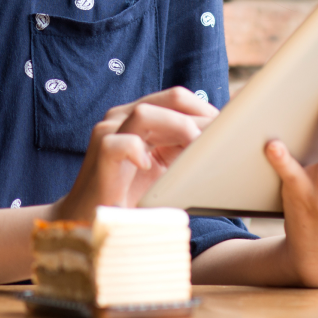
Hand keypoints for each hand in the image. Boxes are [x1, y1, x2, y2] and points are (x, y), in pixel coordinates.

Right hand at [53, 87, 217, 222]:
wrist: (88, 220)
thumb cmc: (130, 197)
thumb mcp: (164, 170)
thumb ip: (183, 152)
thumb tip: (220, 145)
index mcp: (139, 116)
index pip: (178, 99)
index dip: (206, 110)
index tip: (229, 130)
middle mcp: (123, 117)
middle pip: (169, 98)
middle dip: (200, 115)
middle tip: (221, 138)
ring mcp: (108, 133)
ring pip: (145, 112)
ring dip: (178, 128)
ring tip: (196, 149)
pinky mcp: (100, 155)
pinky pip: (119, 143)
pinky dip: (137, 151)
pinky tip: (149, 166)